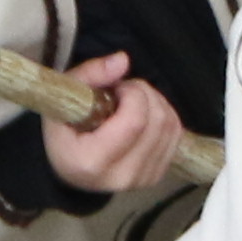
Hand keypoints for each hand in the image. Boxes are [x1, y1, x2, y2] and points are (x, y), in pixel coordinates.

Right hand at [41, 55, 189, 195]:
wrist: (69, 166)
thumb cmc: (65, 128)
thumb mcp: (65, 97)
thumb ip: (90, 74)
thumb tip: (123, 60)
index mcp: (90, 163)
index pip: (134, 122)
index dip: (133, 94)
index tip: (117, 88)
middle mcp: (119, 177)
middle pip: (157, 122)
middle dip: (145, 94)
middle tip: (124, 92)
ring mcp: (141, 180)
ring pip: (170, 126)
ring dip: (156, 102)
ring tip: (132, 102)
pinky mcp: (156, 176)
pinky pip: (176, 134)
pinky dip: (164, 115)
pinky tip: (143, 115)